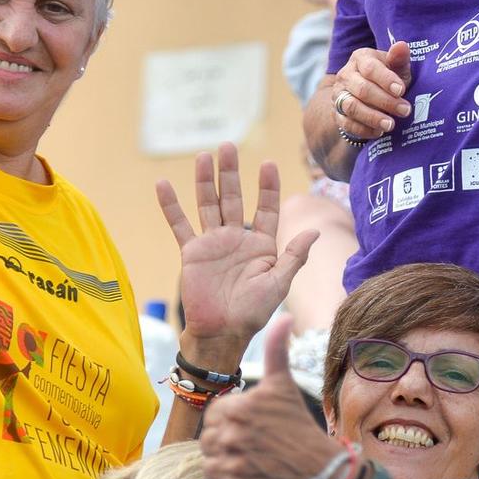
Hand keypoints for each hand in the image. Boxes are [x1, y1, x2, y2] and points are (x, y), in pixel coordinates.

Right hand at [156, 145, 316, 362]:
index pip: (266, 207)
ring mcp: (213, 243)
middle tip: (227, 145)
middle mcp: (237, 239)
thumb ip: (294, 256)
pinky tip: (163, 185)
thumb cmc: (253, 314)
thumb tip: (315, 231)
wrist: (221, 333)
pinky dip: (171, 206)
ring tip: (203, 156)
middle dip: (230, 172)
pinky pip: (180, 225)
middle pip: (233, 197)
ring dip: (204, 180)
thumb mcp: (278, 284)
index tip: (268, 163)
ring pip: (208, 204)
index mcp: (261, 245)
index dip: (267, 186)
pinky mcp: (192, 252)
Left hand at [200, 318, 342, 478]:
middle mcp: (229, 437)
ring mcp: (230, 467)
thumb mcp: (284, 386)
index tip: (252, 427)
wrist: (322, 471)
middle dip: (227, 443)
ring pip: (210, 464)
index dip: (231, 421)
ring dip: (226, 466)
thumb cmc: (299, 426)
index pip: (213, 415)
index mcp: (235, 409)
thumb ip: (276, 349)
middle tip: (254, 447)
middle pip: (209, 441)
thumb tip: (284, 316)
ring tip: (252, 463)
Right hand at [334, 41, 411, 138]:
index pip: (370, 68)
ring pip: (352, 107)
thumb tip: (402, 46)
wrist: (368, 97)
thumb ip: (399, 59)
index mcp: (360, 58)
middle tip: (405, 111)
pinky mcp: (337, 113)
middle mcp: (346, 75)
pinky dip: (363, 129)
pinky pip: (346, 123)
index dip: (386, 79)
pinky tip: (379, 132)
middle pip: (362, 89)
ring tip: (391, 125)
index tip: (401, 90)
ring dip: (373, 117)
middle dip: (385, 101)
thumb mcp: (397, 68)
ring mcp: (339, 94)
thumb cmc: (388, 79)